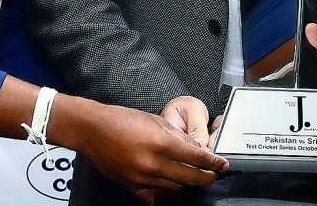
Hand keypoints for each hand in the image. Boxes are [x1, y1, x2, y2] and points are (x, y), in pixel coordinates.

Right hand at [80, 102, 228, 194]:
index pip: (196, 157)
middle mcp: (152, 163)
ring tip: (195, 177)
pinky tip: (174, 188)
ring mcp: (141, 178)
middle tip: (215, 174)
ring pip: (174, 188)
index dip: (213, 162)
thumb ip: (179, 136)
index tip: (223, 164)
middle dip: (206, 177)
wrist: (94, 130)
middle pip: (189, 177)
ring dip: (188, 184)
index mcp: (160, 143)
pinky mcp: (131, 186)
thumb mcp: (156, 121)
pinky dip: (167, 193)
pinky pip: (155, 196)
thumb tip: (197, 147)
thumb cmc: (123, 120)